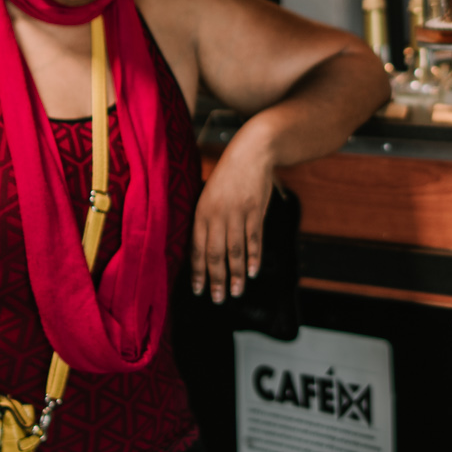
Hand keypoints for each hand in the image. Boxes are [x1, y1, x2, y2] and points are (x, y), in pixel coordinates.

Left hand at [192, 134, 276, 302]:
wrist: (252, 152)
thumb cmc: (229, 174)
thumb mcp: (209, 193)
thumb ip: (206, 218)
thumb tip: (202, 246)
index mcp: (201, 211)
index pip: (196, 248)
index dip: (197, 271)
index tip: (198, 290)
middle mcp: (216, 215)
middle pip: (214, 254)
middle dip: (215, 279)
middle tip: (216, 299)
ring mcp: (236, 213)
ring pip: (234, 251)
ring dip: (234, 275)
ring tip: (235, 292)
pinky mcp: (255, 211)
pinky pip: (253, 239)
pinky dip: (253, 257)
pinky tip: (251, 272)